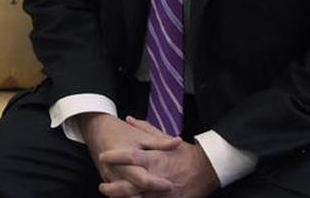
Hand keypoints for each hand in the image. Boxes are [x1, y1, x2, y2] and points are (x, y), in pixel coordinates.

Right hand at [81, 113, 178, 196]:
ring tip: (151, 197)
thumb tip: (178, 142)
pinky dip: (129, 196)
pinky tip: (140, 195)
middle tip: (164, 194)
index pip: (142, 178)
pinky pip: (117, 194)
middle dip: (147, 197)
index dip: (156, 184)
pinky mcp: (108, 180)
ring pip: (123, 196)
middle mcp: (116, 171)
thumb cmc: (121, 132)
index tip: (170, 185)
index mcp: (126, 159)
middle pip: (131, 192)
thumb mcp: (141, 135)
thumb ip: (159, 141)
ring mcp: (110, 177)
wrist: (97, 129)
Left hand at [97, 118, 219, 197]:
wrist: (208, 170)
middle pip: (129, 184)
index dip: (114, 156)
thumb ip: (145, 129)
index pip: (131, 156)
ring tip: (111, 194)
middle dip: (112, 187)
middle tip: (102, 184)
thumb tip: (128, 119)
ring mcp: (162, 193)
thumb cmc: (185, 153)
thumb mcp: (165, 138)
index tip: (102, 156)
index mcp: (155, 158)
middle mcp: (156, 177)